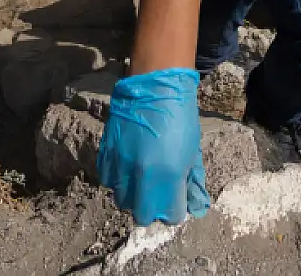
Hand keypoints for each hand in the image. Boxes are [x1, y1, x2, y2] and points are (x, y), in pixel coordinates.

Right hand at [97, 69, 208, 224]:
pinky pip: (108, 180)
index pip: (169, 214)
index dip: (174, 210)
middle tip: (158, 195)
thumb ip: (191, 180)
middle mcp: (141, 174)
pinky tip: (128, 168)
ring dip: (133, 195)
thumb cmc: (179, 115)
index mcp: (168, 174)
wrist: (155, 86)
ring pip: (122, 199)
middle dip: (152, 208)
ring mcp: (121, 164)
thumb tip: (195, 204)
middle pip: (142, 214)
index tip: (175, 202)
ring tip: (142, 179)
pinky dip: (117, 179)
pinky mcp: (106, 153)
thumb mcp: (192, 150)